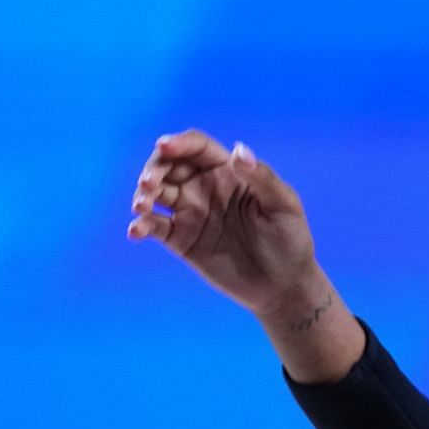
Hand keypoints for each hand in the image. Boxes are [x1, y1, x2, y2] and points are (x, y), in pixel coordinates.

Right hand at [127, 129, 319, 315]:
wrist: (282, 286)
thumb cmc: (290, 240)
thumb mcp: (284, 206)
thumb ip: (261, 177)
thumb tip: (237, 150)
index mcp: (230, 172)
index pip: (197, 147)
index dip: (179, 142)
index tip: (163, 146)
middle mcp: (206, 187)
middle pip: (169, 165)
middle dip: (154, 168)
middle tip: (149, 184)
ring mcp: (191, 212)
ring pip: (156, 192)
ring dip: (142, 194)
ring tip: (142, 205)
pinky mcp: (181, 239)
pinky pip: (154, 226)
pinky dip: (141, 225)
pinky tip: (138, 230)